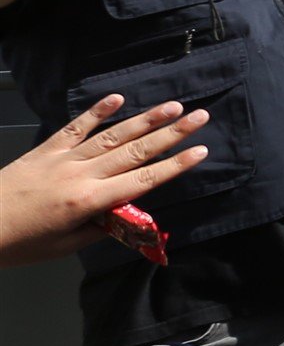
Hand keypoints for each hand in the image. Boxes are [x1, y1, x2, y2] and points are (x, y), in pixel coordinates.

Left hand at [0, 95, 208, 268]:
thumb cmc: (19, 244)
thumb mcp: (63, 246)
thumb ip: (98, 228)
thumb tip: (125, 214)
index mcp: (89, 201)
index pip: (143, 180)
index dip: (175, 165)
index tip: (201, 151)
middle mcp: (82, 175)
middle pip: (135, 151)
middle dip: (172, 134)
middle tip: (200, 117)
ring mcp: (64, 159)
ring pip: (113, 136)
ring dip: (145, 120)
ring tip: (173, 106)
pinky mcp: (46, 150)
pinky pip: (76, 128)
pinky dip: (97, 112)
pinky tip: (117, 98)